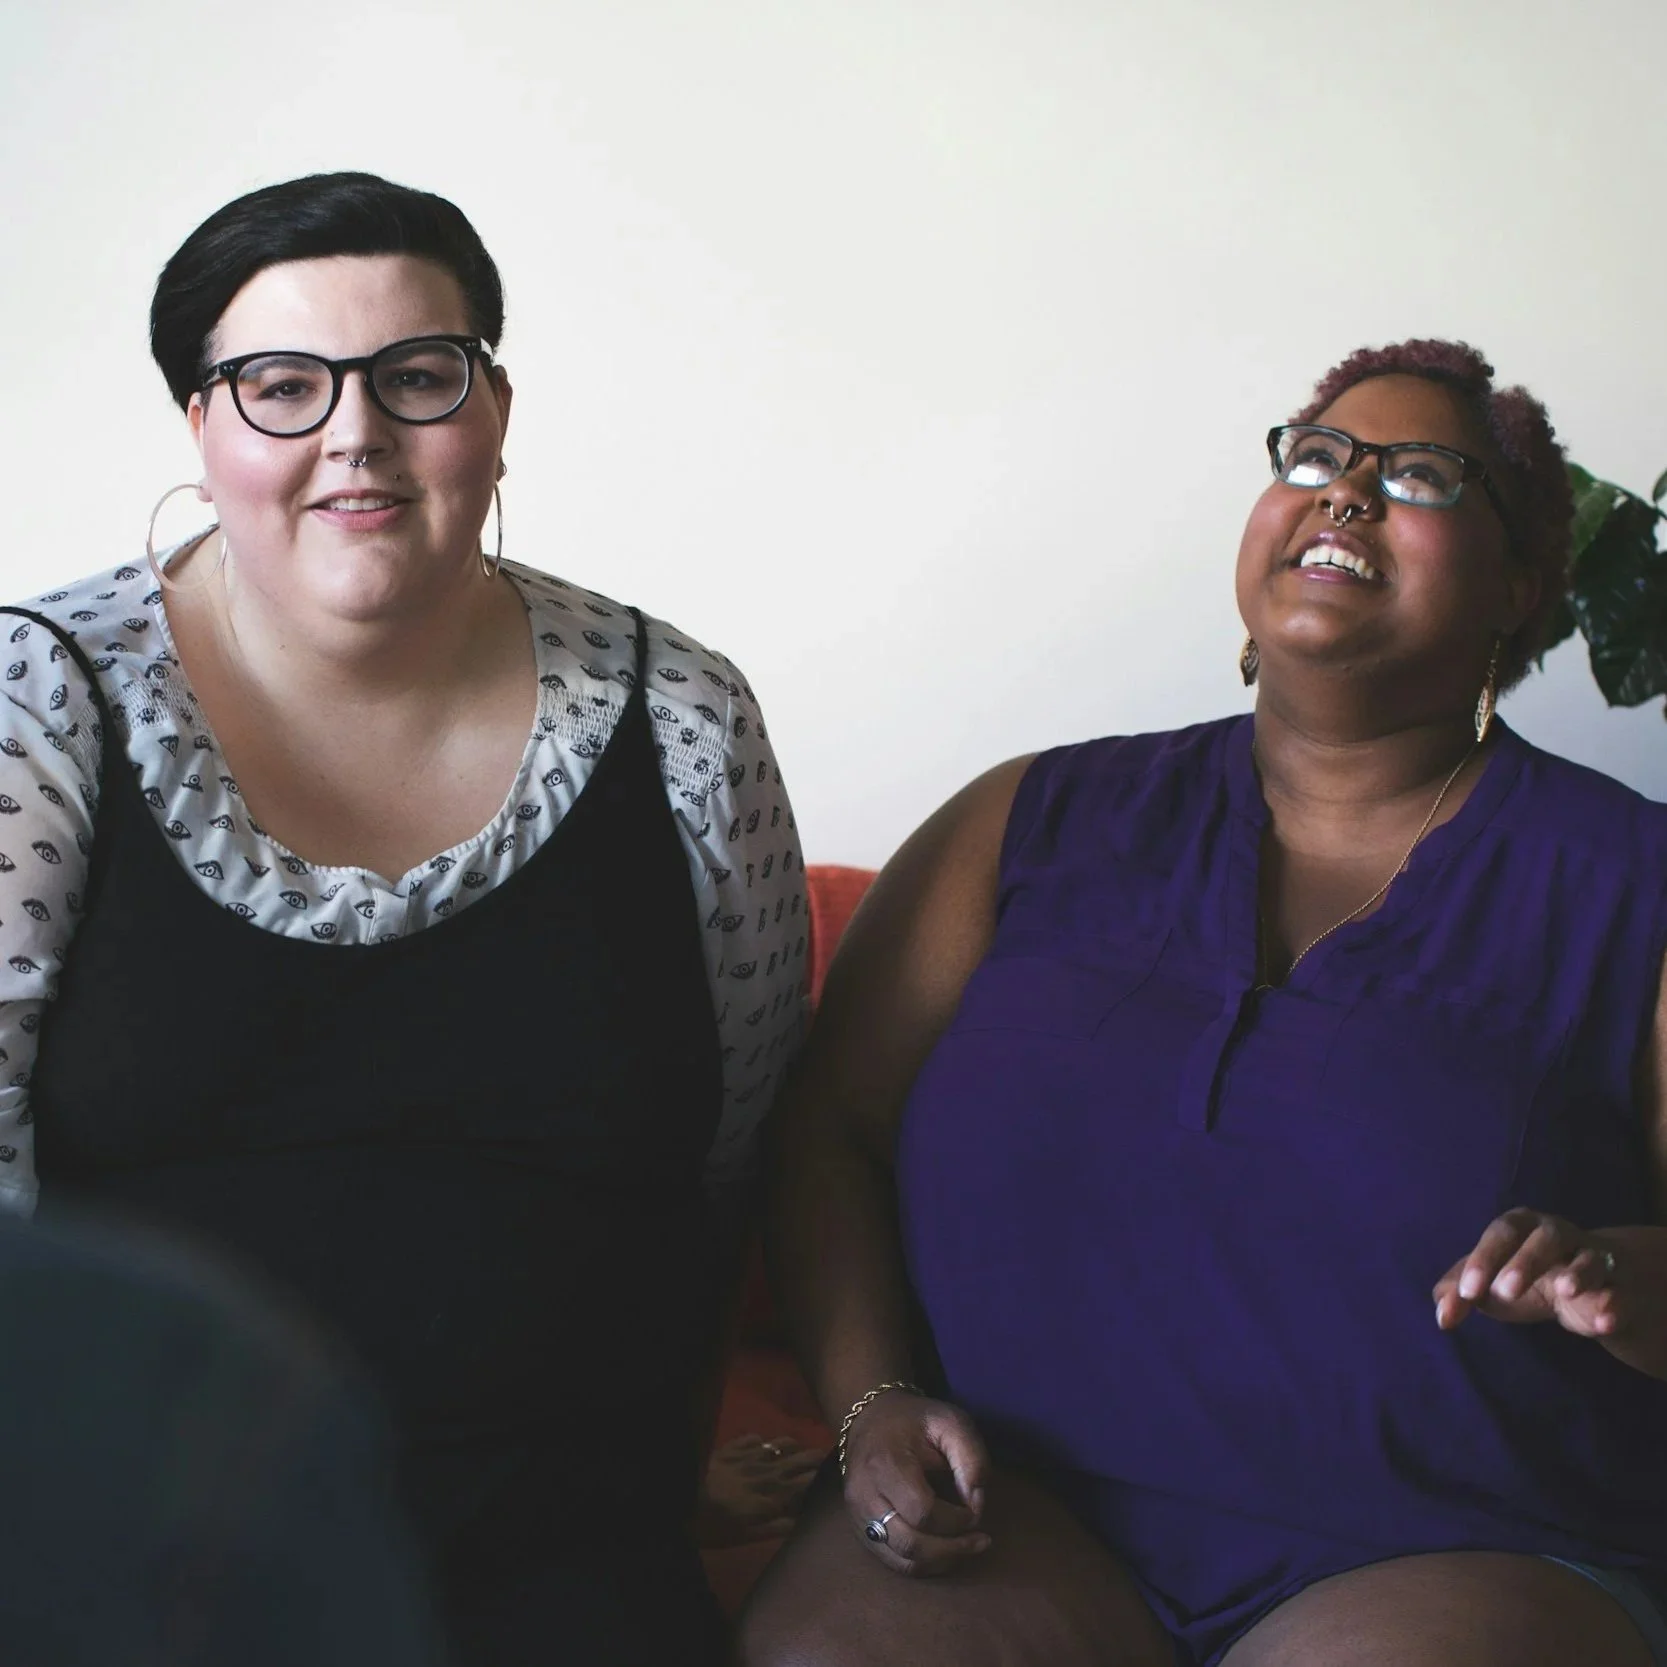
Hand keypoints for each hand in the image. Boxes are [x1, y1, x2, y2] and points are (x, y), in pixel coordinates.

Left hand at [696, 1434, 825, 1548]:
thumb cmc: (712, 1524)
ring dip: (795, 1448)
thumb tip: (803, 1521)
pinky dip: (764, 1442)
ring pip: (783, 1442)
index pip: (810, 1482)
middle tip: (828, 1463)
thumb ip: (776, 1527)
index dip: (825, 1480)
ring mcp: (750, 1454)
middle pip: (803, 1457)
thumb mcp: (745, 1536)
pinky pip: (756, 1437)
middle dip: (818, 1459)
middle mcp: (769, 1470)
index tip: (837, 1480)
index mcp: (774, 1494)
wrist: (678, 1495)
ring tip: (799, 1454)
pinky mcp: (733, 1446)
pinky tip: (762, 1447)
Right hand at [842, 1392, 991, 1575]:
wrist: (870, 1418)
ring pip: (901, 1560)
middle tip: (979, 1541)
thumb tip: (977, 1503)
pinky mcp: (860, 1529)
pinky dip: (922, 1564)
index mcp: (885, 1464)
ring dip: (939, 1562)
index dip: (955, 1520)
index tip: (974, 1510)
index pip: (922, 1511)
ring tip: (965, 1549)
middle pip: (910, 1544)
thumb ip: (971, 1457)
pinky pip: (892, 1561)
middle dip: (952, 1549)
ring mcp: (859, 1516)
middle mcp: (865, 1495)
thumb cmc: (914, 1421)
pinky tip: (943, 1552)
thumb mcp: (950, 1421)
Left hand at [1433, 1208, 1624, 1338]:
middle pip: (1546, 1237)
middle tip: (1506, 1291)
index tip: (1468, 1292)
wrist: (1581, 1289)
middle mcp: (1557, 1234)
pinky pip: (1619, 1293)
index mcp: (1520, 1225)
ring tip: (1565, 1290)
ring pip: (1589, 1258)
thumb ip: (1459, 1294)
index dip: (1483, 1259)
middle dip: (1526, 1262)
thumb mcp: (1487, 1281)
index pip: (1501, 1233)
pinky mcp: (1616, 1287)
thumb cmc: (1521, 1276)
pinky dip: (1613, 1305)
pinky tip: (1604, 1321)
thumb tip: (1442, 1317)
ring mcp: (1591, 1257)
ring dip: (1578, 1273)